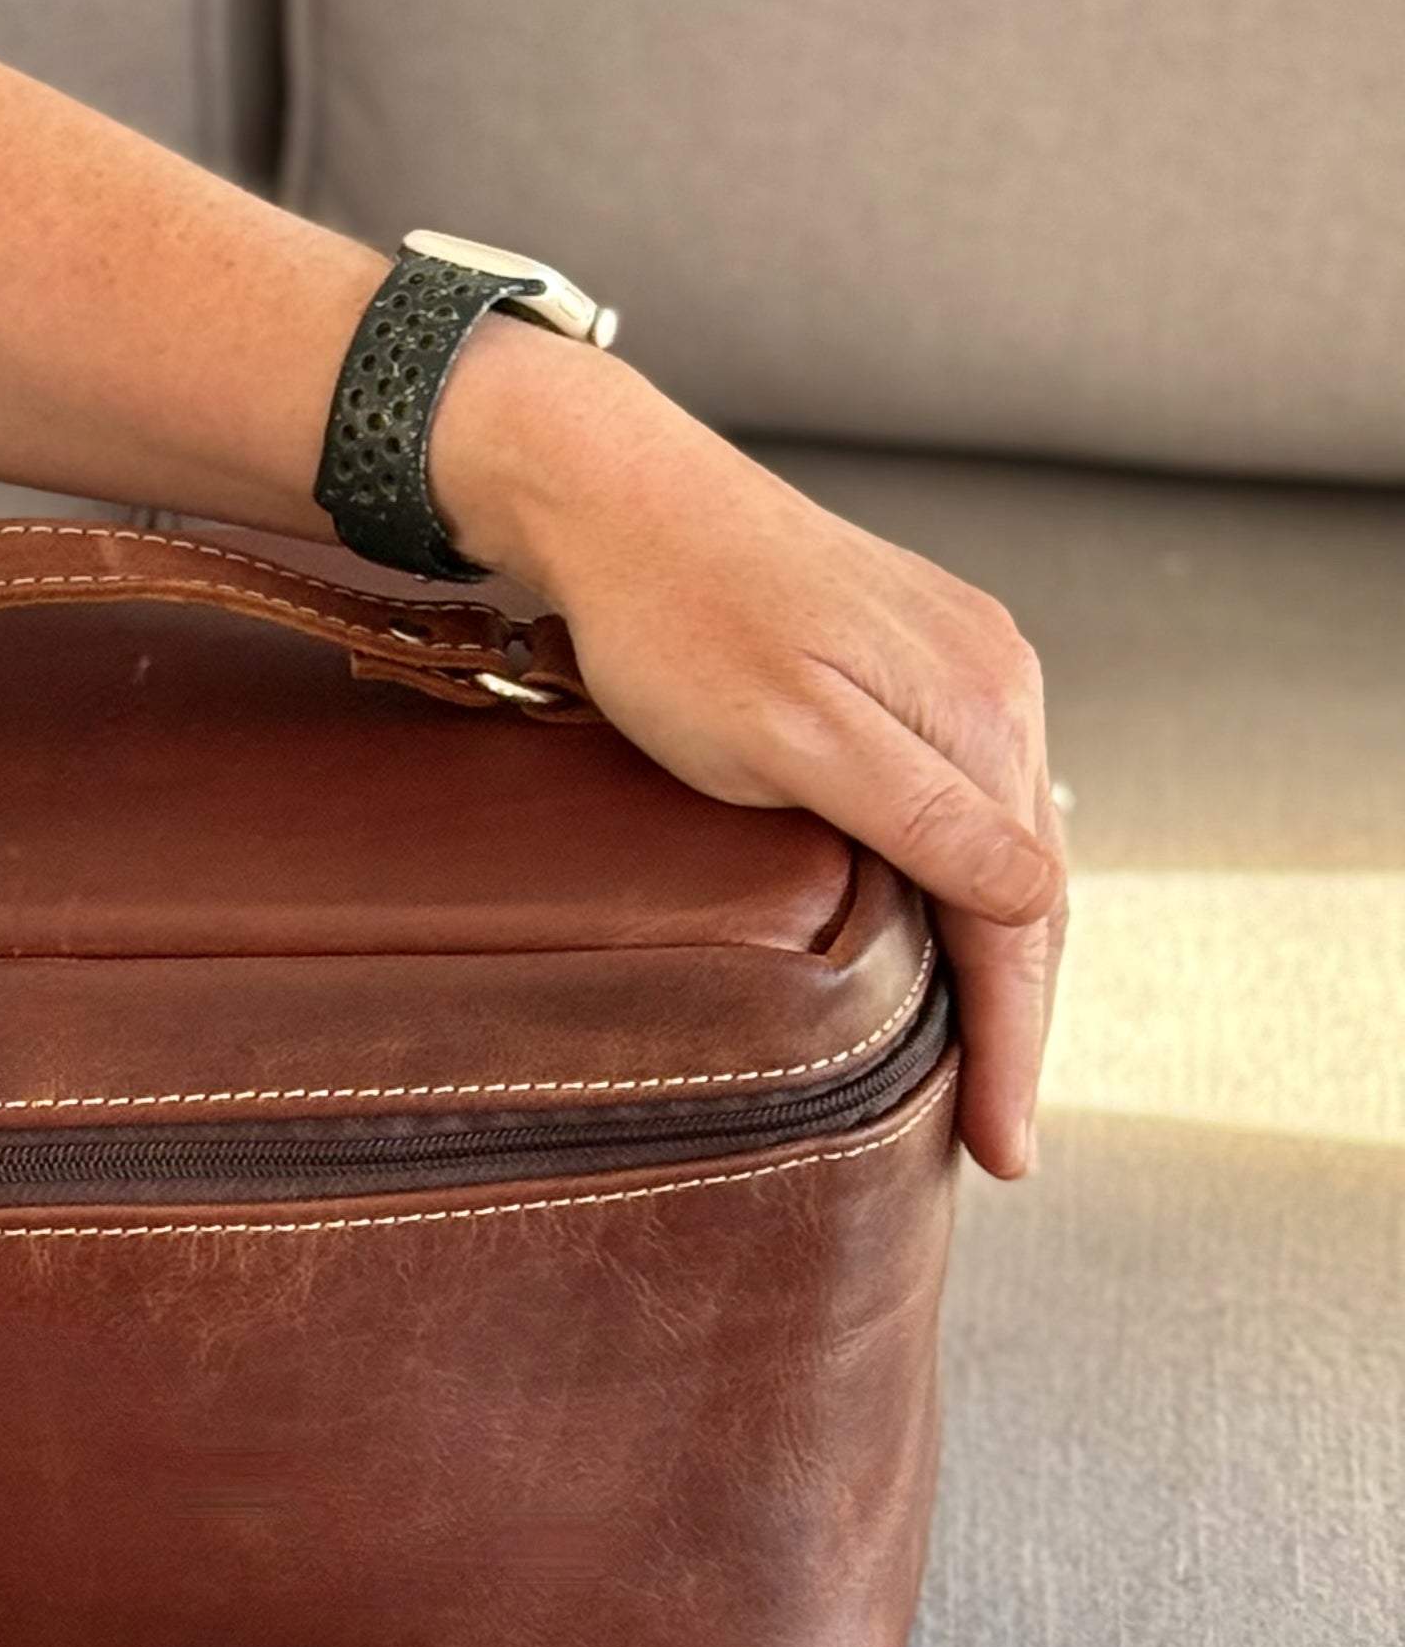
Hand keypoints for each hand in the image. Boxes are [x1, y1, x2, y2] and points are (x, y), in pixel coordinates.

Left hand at [436, 322, 1066, 1179]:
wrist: (610, 493)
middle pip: (1026, 891)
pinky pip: (965, 800)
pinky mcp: (906, 659)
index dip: (1014, 1045)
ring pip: (999, 848)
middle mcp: (996, 686)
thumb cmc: (676, 622)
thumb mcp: (795, 737)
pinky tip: (949, 932)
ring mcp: (959, 666)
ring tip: (980, 1064)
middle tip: (998, 1140)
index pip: (1020, 920)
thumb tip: (1036, 901)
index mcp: (980, 712)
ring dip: (996, 961)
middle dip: (1015, 1021)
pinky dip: (964, 887)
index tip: (1007, 1153)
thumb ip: (920, 815)